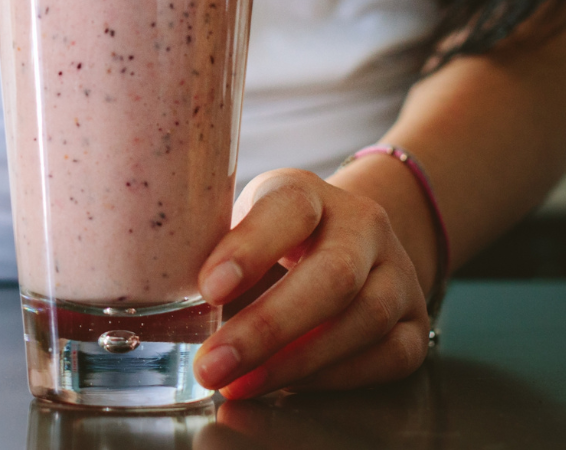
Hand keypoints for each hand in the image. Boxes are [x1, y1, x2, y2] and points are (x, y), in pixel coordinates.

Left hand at [193, 168, 430, 398]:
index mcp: (309, 192)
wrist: (352, 238)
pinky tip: (289, 389)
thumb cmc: (277, 238)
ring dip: (298, 363)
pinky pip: (388, 357)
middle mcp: (363, 224)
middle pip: (333, 274)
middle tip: (213, 365)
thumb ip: (216, 257)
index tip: (208, 287)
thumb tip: (165, 312)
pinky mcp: (415, 320)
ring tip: (240, 385)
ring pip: (365, 319)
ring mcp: (397, 271)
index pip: (288, 209)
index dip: (249, 247)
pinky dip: (336, 378)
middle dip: (269, 328)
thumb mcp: (245, 225)